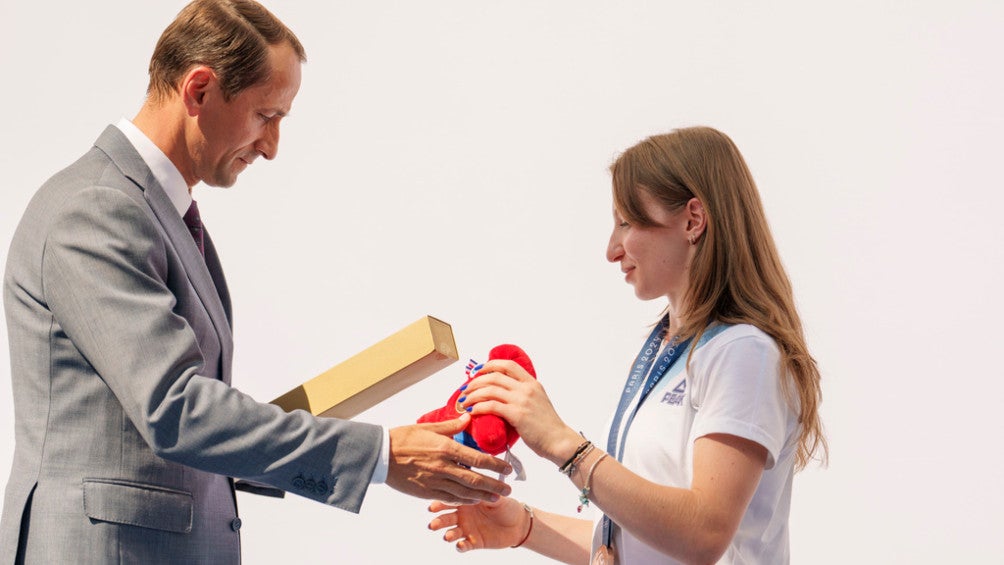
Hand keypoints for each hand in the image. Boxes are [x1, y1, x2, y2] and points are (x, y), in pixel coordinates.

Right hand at [386, 413, 512, 504]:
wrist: (380, 454)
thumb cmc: (403, 438)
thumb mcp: (428, 427)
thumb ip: (451, 426)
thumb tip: (468, 418)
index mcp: (446, 448)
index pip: (478, 458)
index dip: (495, 465)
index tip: (507, 469)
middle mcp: (443, 466)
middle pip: (475, 479)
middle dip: (494, 485)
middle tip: (509, 489)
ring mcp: (435, 481)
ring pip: (464, 492)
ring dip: (482, 496)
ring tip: (496, 498)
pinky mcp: (426, 491)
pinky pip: (449, 498)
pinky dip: (464, 501)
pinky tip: (473, 501)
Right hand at [428, 496, 526, 551]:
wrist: (518, 522)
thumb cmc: (506, 505)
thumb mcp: (496, 497)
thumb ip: (485, 494)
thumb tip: (476, 488)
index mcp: (465, 501)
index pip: (449, 501)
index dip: (440, 504)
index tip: (432, 506)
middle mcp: (462, 515)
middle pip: (445, 519)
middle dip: (438, 522)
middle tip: (433, 525)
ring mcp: (467, 529)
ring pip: (452, 533)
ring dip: (448, 535)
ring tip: (447, 536)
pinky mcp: (473, 542)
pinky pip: (464, 545)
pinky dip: (461, 546)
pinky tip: (460, 545)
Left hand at [461, 359, 581, 464]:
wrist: (559, 441)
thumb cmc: (547, 426)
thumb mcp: (538, 402)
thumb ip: (523, 395)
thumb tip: (503, 395)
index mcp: (532, 383)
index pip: (508, 365)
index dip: (490, 365)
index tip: (478, 371)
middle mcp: (527, 388)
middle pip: (495, 376)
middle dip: (476, 381)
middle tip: (466, 390)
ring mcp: (522, 400)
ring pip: (490, 390)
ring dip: (473, 394)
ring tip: (465, 401)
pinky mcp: (517, 415)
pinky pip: (491, 406)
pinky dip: (478, 407)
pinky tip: (472, 411)